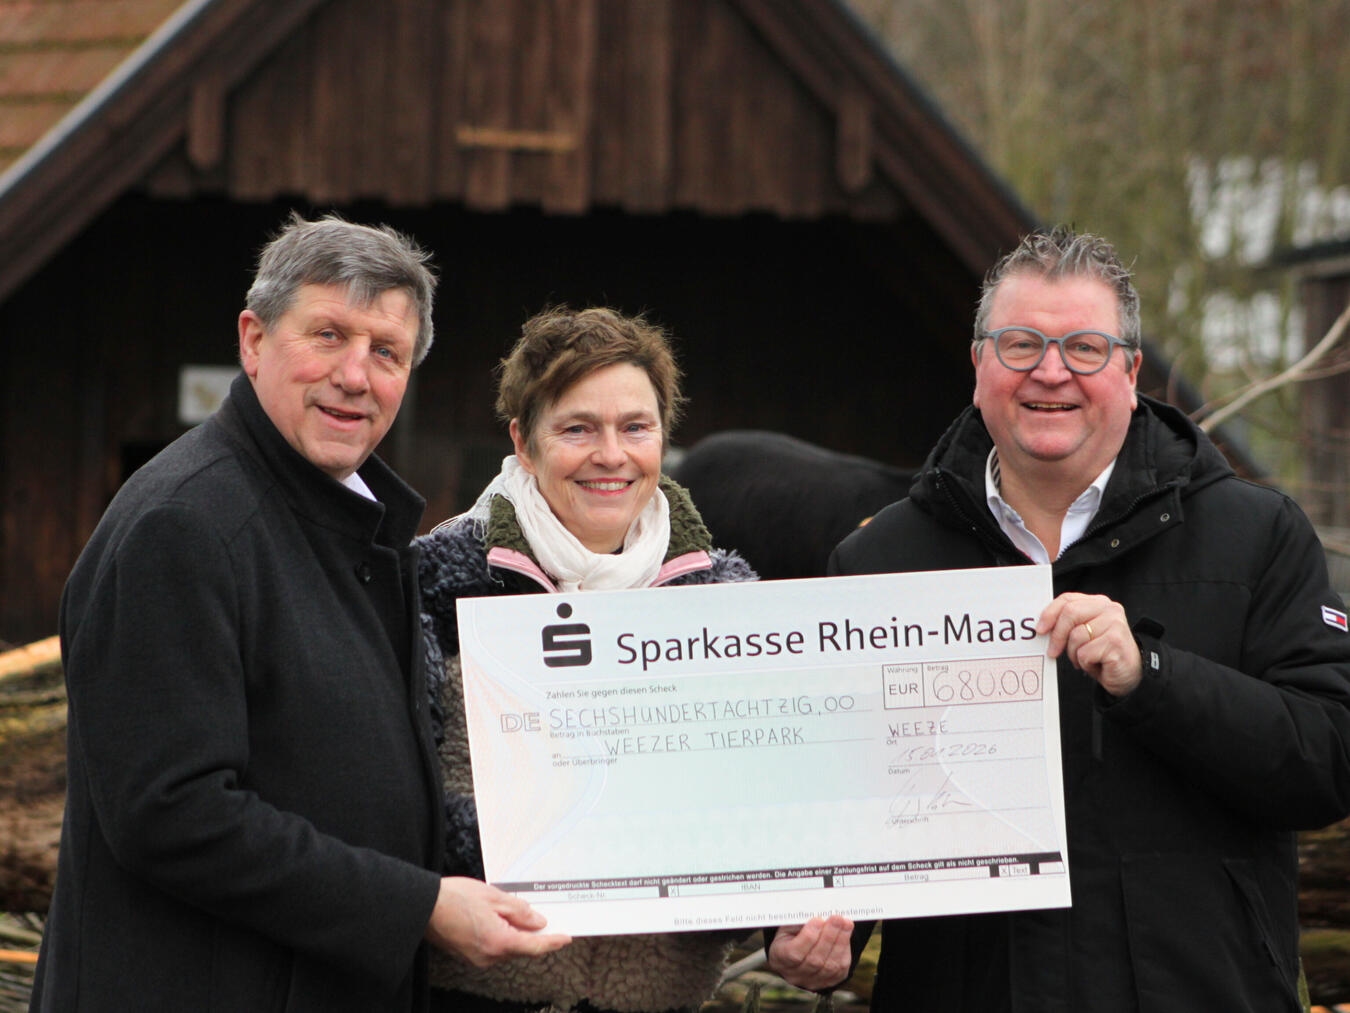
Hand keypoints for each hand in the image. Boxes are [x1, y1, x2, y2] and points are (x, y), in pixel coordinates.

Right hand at [424, 876, 570, 967]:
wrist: (424, 907)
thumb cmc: (455, 898)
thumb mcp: (494, 897)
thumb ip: (519, 911)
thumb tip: (537, 922)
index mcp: (499, 942)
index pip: (534, 946)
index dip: (552, 942)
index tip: (566, 938)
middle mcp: (489, 957)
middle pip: (521, 949)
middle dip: (533, 935)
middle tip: (546, 918)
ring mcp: (477, 959)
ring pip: (507, 948)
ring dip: (516, 935)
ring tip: (518, 914)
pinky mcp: (468, 956)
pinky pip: (493, 948)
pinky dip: (501, 937)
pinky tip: (500, 920)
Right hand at [766, 915, 854, 989]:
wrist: (797, 952)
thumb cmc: (792, 934)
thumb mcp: (788, 925)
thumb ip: (801, 921)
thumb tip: (819, 912)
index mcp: (780, 958)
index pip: (794, 953)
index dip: (808, 937)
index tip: (818, 919)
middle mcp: (795, 974)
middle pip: (815, 960)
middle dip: (828, 937)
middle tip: (837, 918)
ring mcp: (813, 982)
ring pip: (830, 966)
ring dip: (840, 942)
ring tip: (846, 923)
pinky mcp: (829, 982)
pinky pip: (840, 969)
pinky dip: (844, 949)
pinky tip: (846, 933)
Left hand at [1038, 592, 1141, 696]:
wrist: (1129, 674)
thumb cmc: (1103, 653)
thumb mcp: (1085, 633)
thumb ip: (1069, 623)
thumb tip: (1043, 626)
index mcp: (1098, 603)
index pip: (1068, 599)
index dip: (1050, 613)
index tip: (1040, 629)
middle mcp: (1109, 609)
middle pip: (1070, 613)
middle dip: (1057, 635)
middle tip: (1052, 651)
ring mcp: (1115, 625)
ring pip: (1076, 636)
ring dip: (1074, 654)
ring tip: (1084, 659)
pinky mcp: (1116, 642)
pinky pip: (1085, 653)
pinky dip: (1084, 663)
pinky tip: (1096, 664)